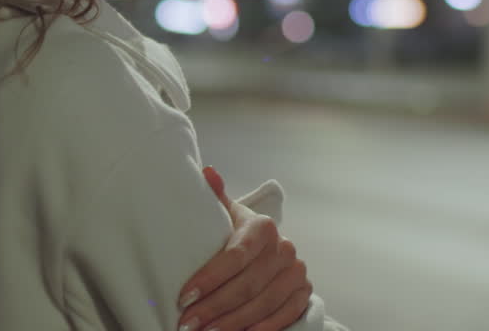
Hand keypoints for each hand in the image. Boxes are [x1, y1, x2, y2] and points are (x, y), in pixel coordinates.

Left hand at [176, 166, 311, 330]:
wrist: (268, 249)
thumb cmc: (239, 235)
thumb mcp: (227, 215)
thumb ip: (215, 196)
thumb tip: (206, 172)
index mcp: (263, 227)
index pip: (235, 256)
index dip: (210, 279)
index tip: (184, 296)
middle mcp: (285, 248)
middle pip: (247, 284)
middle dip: (215, 307)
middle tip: (188, 323)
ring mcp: (297, 272)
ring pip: (263, 303)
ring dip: (233, 322)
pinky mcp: (303, 293)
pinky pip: (284, 315)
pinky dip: (261, 328)